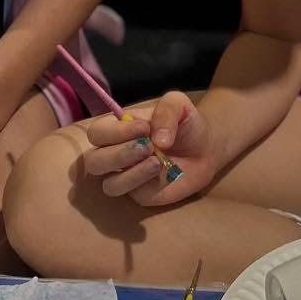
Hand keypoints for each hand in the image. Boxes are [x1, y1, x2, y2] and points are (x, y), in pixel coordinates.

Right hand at [79, 91, 214, 206]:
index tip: (144, 128)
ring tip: (157, 161)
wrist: (207, 148)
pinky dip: (148, 183)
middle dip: (118, 155)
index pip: (97, 133)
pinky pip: (134, 195)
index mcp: (117, 129)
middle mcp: (115, 154)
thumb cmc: (185, 123)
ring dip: (131, 174)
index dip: (115, 132)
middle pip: (94, 162)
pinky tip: (166, 173)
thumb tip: (157, 140)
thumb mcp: (179, 105)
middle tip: (148, 147)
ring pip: (109, 185)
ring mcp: (126, 176)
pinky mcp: (141, 194)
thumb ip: (166, 111)